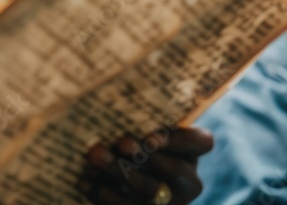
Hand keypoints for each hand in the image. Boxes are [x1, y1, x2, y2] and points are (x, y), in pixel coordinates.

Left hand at [77, 126, 212, 203]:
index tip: (150, 136)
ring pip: (149, 191)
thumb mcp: (143, 125)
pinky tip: (83, 180)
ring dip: (119, 172)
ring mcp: (168, 201)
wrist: (128, 173)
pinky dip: (103, 194)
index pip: (202, 142)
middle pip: (174, 170)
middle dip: (146, 156)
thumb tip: (110, 92)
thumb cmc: (133, 136)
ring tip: (95, 155)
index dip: (179, 139)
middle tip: (121, 142)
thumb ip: (139, 116)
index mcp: (191, 151)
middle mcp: (188, 180)